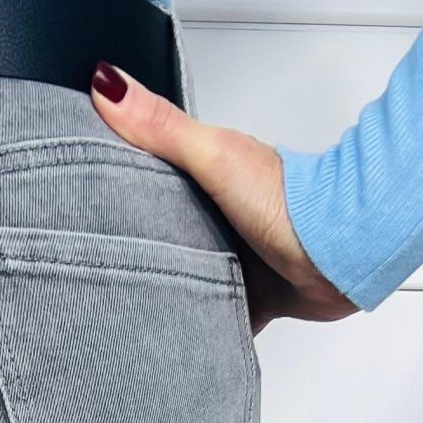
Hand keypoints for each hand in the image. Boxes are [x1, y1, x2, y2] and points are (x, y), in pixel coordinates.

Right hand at [88, 65, 355, 333]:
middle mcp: (222, 217)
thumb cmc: (289, 204)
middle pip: (167, 232)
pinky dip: (201, 330)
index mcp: (209, 176)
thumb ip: (160, 127)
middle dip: (139, 249)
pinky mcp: (253, 297)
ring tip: (131, 307)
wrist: (338, 256)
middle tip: (99, 268)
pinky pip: (218, 319)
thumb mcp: (212, 155)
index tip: (84, 196)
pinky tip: (178, 338)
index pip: (153, 178)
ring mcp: (238, 259)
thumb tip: (108, 84)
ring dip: (169, 292)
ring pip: (189, 278)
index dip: (120, 186)